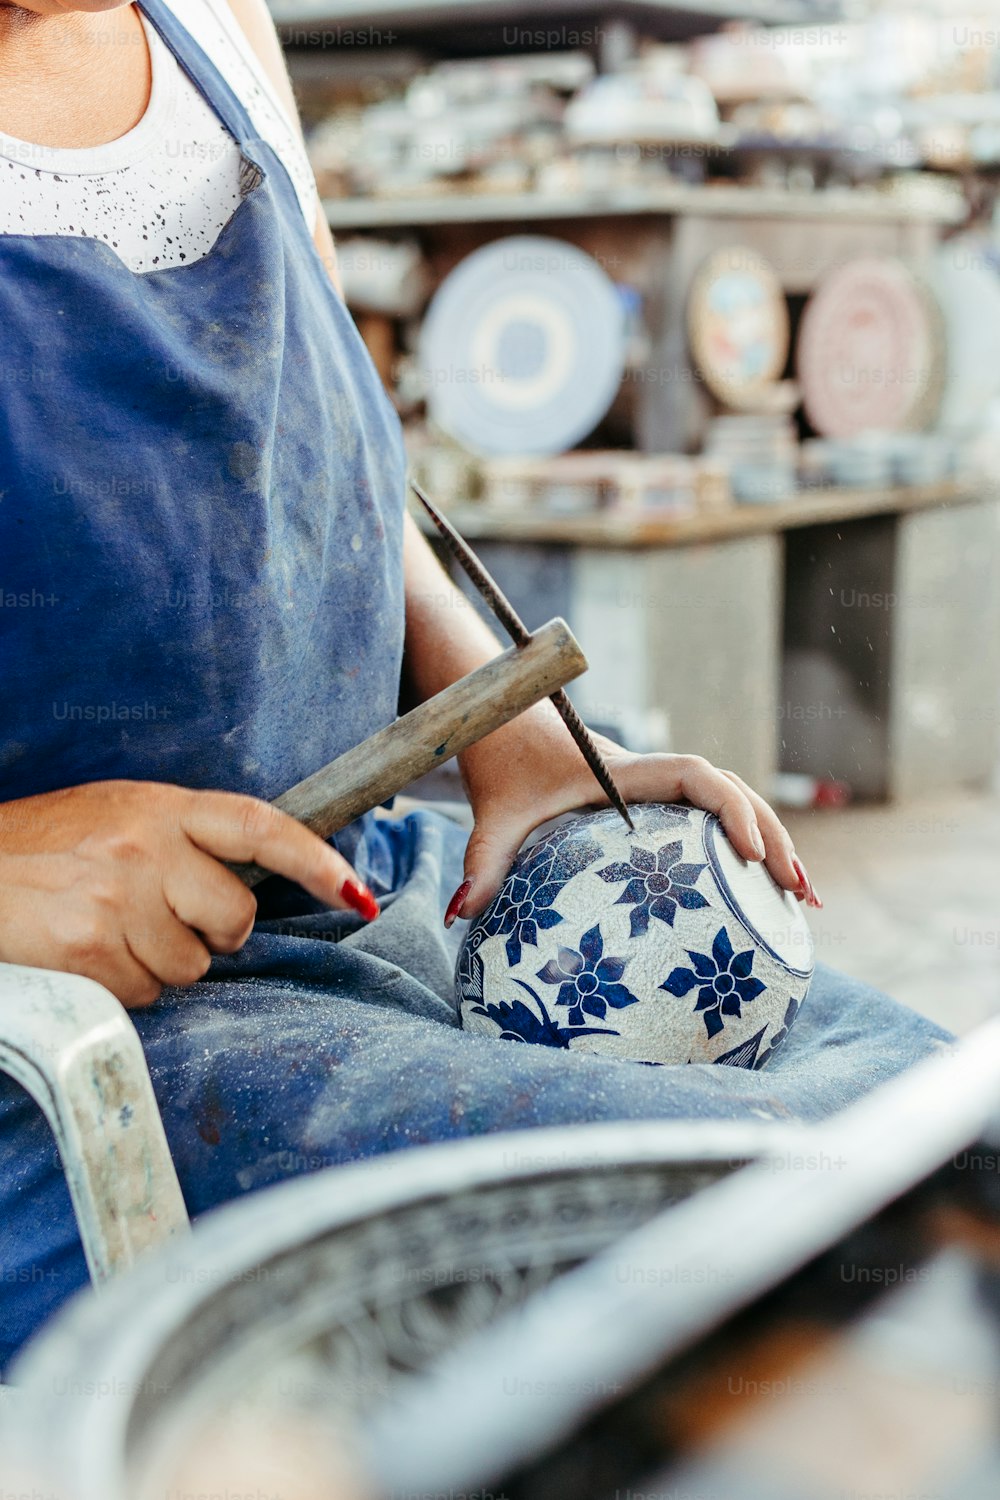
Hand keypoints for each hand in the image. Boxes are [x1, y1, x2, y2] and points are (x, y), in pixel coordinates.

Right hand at [0, 780, 379, 1007]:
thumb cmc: (39, 850)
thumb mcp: (115, 818)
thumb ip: (181, 841)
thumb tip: (249, 886)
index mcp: (160, 806)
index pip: (260, 826)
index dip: (316, 861)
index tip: (357, 893)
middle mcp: (146, 845)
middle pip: (236, 918)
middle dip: (209, 933)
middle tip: (157, 918)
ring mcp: (118, 896)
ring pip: (191, 967)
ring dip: (157, 964)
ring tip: (106, 932)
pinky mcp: (90, 947)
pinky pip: (145, 993)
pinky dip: (122, 988)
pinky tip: (85, 957)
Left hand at [449, 707, 820, 924]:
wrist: (499, 722)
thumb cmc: (499, 766)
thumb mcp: (490, 818)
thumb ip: (479, 864)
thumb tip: (459, 916)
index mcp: (622, 772)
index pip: (694, 775)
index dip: (729, 808)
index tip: (749, 853)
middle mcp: (649, 777)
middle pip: (734, 793)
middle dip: (774, 839)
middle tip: (802, 894)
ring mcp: (656, 791)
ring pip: (732, 805)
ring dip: (772, 844)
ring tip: (802, 900)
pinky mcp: (652, 806)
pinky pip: (711, 821)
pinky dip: (744, 849)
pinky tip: (759, 895)